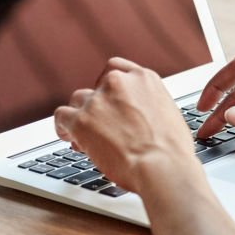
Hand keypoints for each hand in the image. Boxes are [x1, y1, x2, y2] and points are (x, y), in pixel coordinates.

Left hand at [54, 58, 202, 193]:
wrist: (162, 166)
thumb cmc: (172, 151)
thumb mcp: (170, 114)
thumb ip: (149, 106)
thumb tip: (140, 118)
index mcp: (144, 79)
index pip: (117, 68)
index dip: (108, 85)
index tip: (107, 97)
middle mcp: (118, 83)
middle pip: (96, 87)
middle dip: (98, 105)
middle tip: (100, 124)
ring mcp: (98, 101)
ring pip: (78, 100)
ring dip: (81, 115)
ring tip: (84, 134)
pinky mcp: (81, 120)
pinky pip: (62, 116)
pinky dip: (64, 127)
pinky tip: (69, 137)